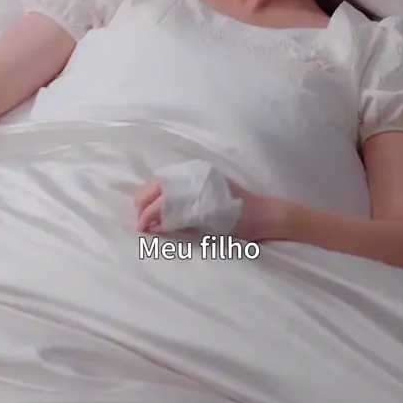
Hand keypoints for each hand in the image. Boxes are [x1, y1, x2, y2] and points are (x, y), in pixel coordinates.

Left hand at [134, 179, 286, 241]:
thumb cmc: (236, 209)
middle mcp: (195, 175)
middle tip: (140, 223)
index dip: (146, 197)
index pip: (160, 180)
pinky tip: (159, 230)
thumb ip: (185, 201)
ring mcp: (201, 188)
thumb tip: (157, 215)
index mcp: (195, 172)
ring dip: (150, 214)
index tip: (140, 211)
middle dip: (143, 206)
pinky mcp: (206, 204)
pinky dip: (164, 222)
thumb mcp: (208, 197)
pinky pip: (177, 212)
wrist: (263, 214)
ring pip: (164, 199)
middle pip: (158, 187)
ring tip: (145, 227)